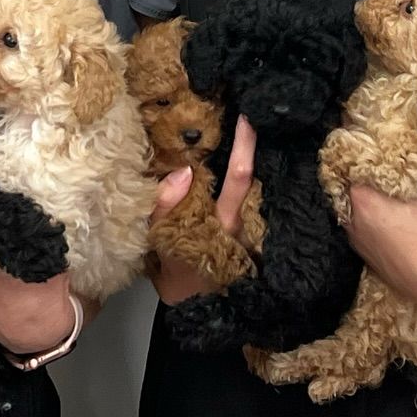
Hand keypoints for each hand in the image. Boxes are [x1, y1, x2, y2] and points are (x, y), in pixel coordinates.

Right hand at [149, 116, 255, 304]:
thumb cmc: (176, 271)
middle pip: (253, 174)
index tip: (248, 116)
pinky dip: (247, 175)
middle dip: (253, 142)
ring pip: (255, 185)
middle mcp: (243, 220)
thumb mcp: (161, 241)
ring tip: (249, 123)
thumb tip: (183, 171)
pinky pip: (250, 197)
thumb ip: (165, 206)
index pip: (239, 176)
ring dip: (252, 156)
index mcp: (224, 220)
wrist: (195, 308)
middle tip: (252, 108)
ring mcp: (249, 226)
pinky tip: (244, 154)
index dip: (245, 145)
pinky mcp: (249, 232)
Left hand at [344, 165, 416, 316]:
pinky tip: (392, 218)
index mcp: (362, 200)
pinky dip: (373, 220)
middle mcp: (351, 220)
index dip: (363, 151)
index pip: (351, 164)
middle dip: (366, 175)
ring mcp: (357, 242)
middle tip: (384, 165)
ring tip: (389, 191)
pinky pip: (364, 229)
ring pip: (356, 209)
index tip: (374, 143)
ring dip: (369, 199)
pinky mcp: (367, 258)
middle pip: (351, 186)